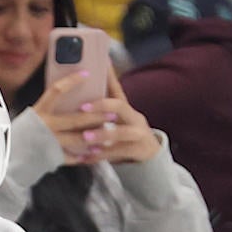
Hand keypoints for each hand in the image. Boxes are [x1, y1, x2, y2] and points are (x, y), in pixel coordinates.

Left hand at [36, 66, 161, 165]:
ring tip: (85, 137)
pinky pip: (118, 153)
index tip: (94, 73)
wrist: (149, 153)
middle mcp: (134, 117)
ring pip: (122, 132)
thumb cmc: (125, 130)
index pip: (116, 89)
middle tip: (82, 108)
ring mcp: (138, 133)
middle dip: (102, 106)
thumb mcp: (118, 117)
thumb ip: (103, 105)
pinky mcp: (138, 150)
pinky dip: (101, 155)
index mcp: (126, 108)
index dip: (107, 79)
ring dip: (102, 134)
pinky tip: (86, 158)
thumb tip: (85, 86)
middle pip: (121, 106)